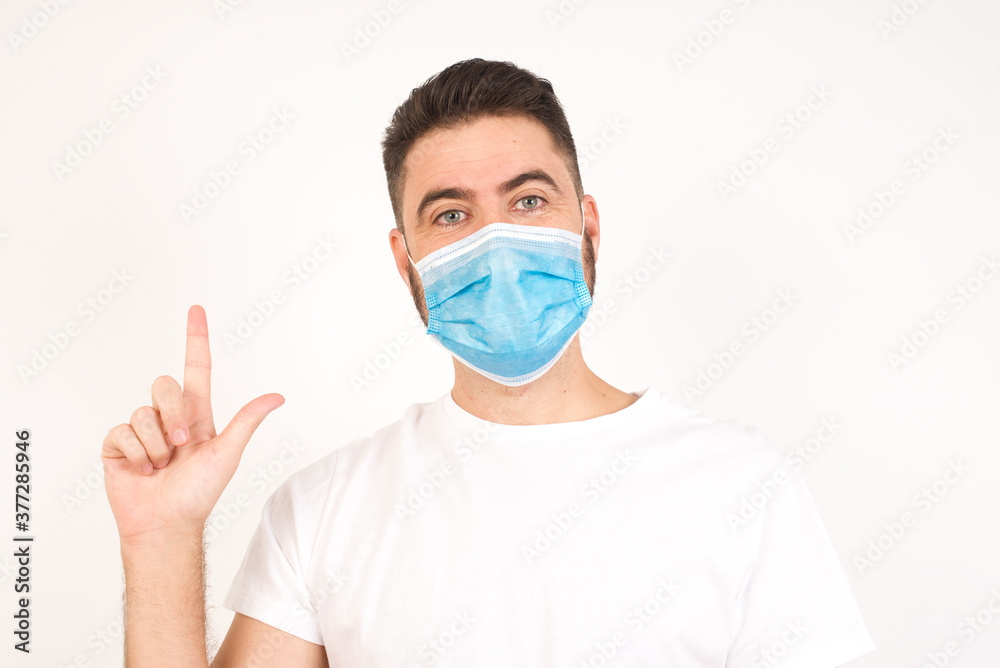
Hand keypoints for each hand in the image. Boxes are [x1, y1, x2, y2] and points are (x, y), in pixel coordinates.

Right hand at [101, 305, 283, 543]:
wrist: (166, 524)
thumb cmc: (199, 493)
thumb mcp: (227, 453)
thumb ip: (247, 420)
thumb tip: (278, 396)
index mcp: (197, 415)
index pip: (196, 368)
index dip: (195, 338)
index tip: (196, 309)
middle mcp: (168, 418)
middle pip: (164, 385)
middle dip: (174, 414)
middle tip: (182, 445)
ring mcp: (142, 431)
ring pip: (143, 412)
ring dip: (156, 443)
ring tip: (162, 465)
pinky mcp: (117, 445)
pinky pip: (122, 431)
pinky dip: (135, 453)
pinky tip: (141, 470)